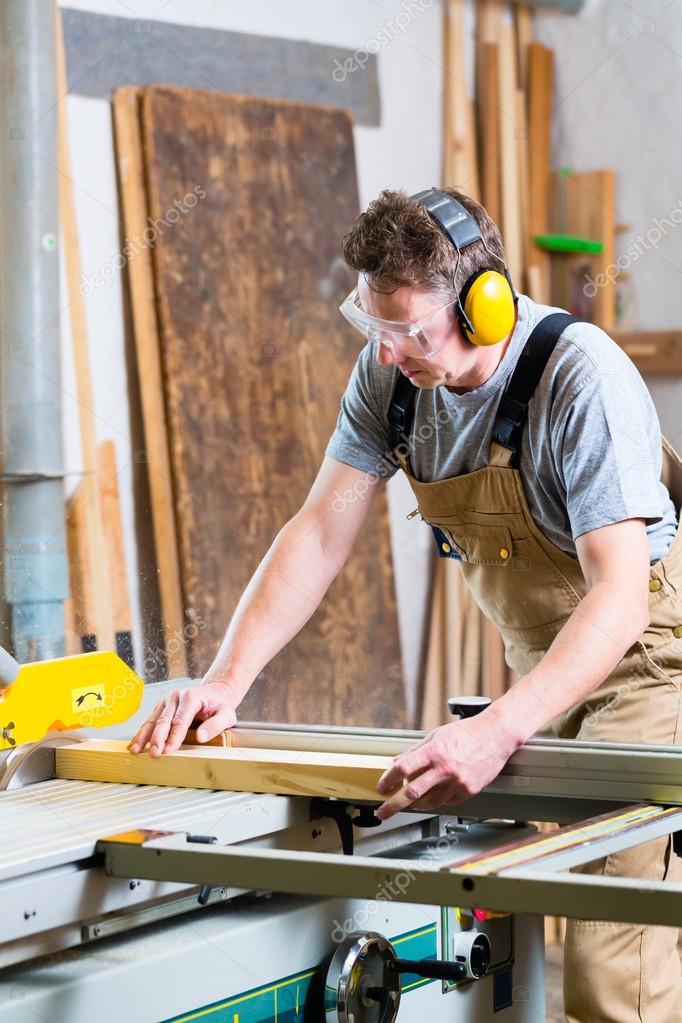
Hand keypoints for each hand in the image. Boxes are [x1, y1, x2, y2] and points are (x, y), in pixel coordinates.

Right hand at [127, 682, 237, 756]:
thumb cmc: (220, 706)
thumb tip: (201, 737)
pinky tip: (134, 744)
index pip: (180, 720)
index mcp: (191, 697)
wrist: (215, 693)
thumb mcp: (227, 714)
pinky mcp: (161, 707)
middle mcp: (176, 696)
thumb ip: (216, 725)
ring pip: (153, 720)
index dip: (174, 737)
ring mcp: (167, 701)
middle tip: (154, 754)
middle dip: (157, 739)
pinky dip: (142, 733)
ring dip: (143, 736)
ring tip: (136, 751)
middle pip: (164, 720)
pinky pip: (150, 720)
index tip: (168, 751)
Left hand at [374, 714, 516, 820]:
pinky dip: (437, 800)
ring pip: (429, 802)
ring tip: (410, 803)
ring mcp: (458, 781)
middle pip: (412, 792)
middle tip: (382, 812)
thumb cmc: (467, 733)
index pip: (403, 768)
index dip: (388, 779)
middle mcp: (445, 768)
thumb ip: (415, 751)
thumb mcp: (437, 735)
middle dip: (393, 805)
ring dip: (416, 805)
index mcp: (434, 751)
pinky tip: (434, 795)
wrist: (496, 735)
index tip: (381, 788)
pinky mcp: (469, 791)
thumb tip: (396, 762)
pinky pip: (447, 802)